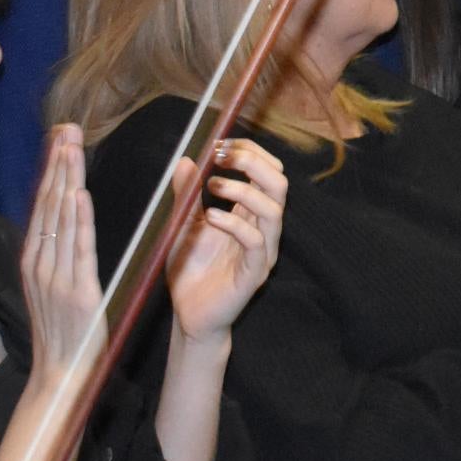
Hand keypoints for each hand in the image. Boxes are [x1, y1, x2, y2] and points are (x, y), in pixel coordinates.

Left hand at [167, 138, 288, 352]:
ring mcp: (262, 252)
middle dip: (252, 162)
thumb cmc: (190, 270)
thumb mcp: (182, 224)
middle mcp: (263, 230)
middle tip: (221, 156)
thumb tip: (187, 160)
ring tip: (214, 186)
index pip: (267, 172)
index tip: (220, 145)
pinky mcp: (254, 274)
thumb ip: (186, 195)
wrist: (188, 315)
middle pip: (278, 184)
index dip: (249, 151)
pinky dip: (233, 223)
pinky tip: (210, 217)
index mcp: (250, 214)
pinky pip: (255, 242)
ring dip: (242, 190)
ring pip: (273, 210)